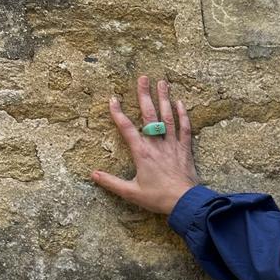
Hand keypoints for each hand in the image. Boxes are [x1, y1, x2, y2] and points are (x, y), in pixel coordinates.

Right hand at [90, 74, 199, 214]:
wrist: (185, 202)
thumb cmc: (158, 198)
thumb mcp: (131, 192)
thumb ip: (111, 182)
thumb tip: (93, 174)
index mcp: (142, 153)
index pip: (126, 128)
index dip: (118, 113)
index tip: (113, 99)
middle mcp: (156, 144)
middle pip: (150, 115)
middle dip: (145, 95)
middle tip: (143, 78)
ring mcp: (172, 145)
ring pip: (168, 117)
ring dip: (164, 99)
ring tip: (162, 82)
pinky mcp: (185, 150)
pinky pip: (185, 129)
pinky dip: (183, 115)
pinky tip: (180, 103)